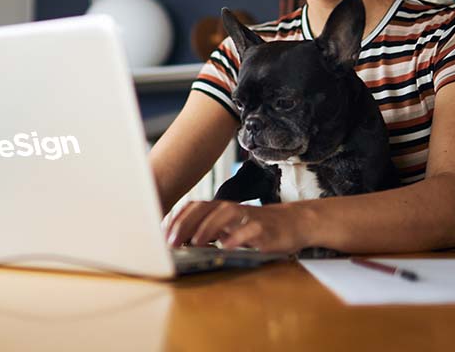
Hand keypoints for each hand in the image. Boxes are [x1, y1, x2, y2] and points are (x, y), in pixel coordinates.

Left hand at [165, 200, 308, 253]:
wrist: (291, 223)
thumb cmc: (254, 228)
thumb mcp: (229, 228)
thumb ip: (208, 231)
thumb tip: (179, 241)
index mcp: (219, 208)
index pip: (193, 207)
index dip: (176, 219)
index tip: (162, 235)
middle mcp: (231, 209)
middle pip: (204, 209)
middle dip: (185, 224)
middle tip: (172, 242)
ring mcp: (248, 216)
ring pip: (224, 215)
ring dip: (207, 228)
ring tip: (195, 243)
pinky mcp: (264, 229)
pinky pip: (249, 230)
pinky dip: (237, 238)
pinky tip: (226, 247)